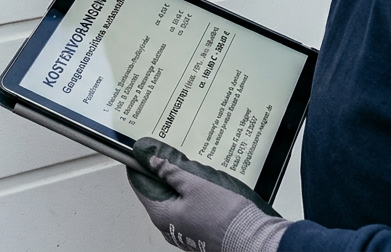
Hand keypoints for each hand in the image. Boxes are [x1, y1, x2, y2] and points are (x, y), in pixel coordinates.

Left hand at [126, 138, 288, 251]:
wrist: (249, 237)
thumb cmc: (223, 215)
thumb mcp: (194, 184)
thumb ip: (171, 172)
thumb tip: (154, 162)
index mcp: (162, 216)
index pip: (140, 187)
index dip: (140, 168)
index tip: (143, 154)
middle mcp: (168, 228)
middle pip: (156, 194)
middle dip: (161, 174)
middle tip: (166, 156)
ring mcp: (183, 231)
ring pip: (172, 201)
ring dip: (176, 184)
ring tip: (186, 168)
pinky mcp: (196, 231)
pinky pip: (186, 209)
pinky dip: (188, 195)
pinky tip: (198, 184)